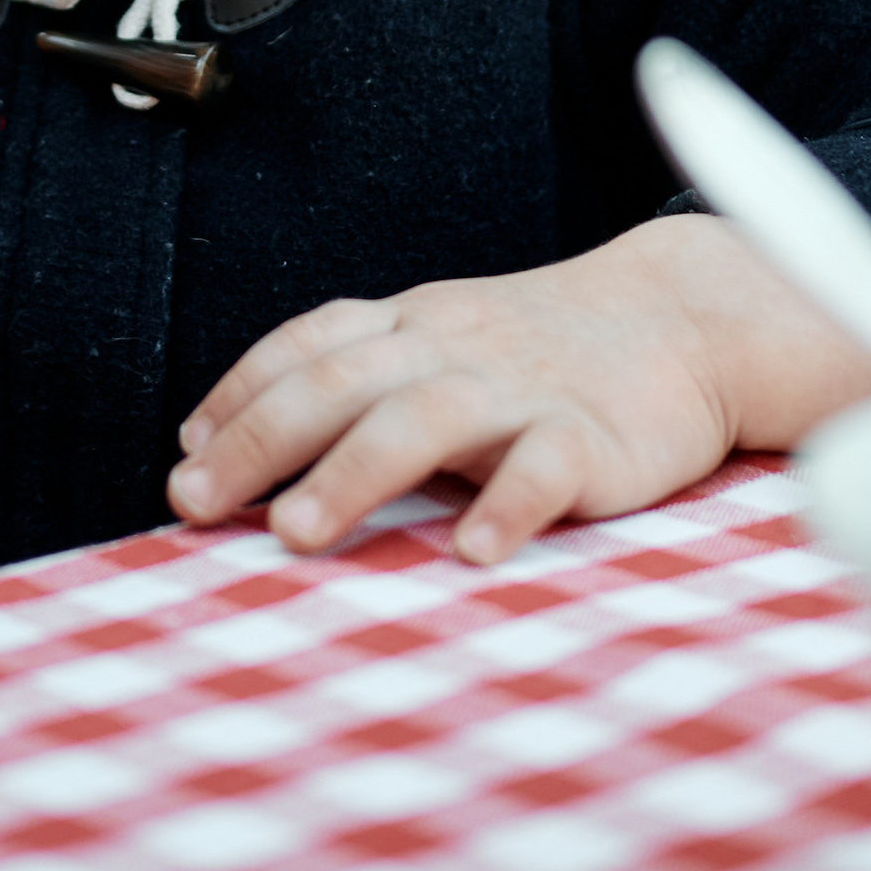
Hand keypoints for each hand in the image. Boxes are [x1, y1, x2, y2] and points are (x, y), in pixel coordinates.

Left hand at [166, 217, 870, 565]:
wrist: (686, 318)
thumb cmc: (542, 347)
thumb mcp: (442, 340)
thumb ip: (356, 380)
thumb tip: (225, 446)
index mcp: (413, 323)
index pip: (309, 344)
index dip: (239, 396)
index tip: (184, 458)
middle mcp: (453, 347)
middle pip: (341, 381)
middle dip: (261, 442)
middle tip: (193, 506)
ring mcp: (521, 388)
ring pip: (425, 417)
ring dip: (353, 473)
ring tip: (296, 535)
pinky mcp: (592, 434)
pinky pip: (545, 467)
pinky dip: (507, 505)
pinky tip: (473, 552)